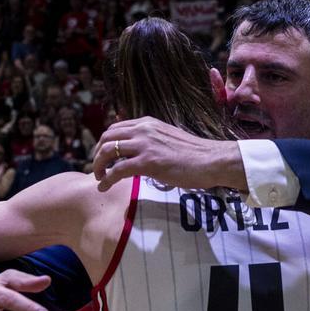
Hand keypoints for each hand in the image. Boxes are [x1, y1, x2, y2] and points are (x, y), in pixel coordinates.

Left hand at [91, 117, 245, 192]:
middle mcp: (143, 130)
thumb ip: (153, 140)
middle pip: (106, 137)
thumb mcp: (169, 138)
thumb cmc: (195, 154)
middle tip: (97, 168)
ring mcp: (145, 145)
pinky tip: (104, 187)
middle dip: (97, 154)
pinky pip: (118, 170)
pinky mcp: (147, 162)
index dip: (104, 143)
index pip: (115, 128)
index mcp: (148, 123)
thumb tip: (141, 151)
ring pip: (107, 151)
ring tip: (99, 178)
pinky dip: (107, 179)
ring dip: (98, 166)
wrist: (212, 160)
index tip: (103, 157)